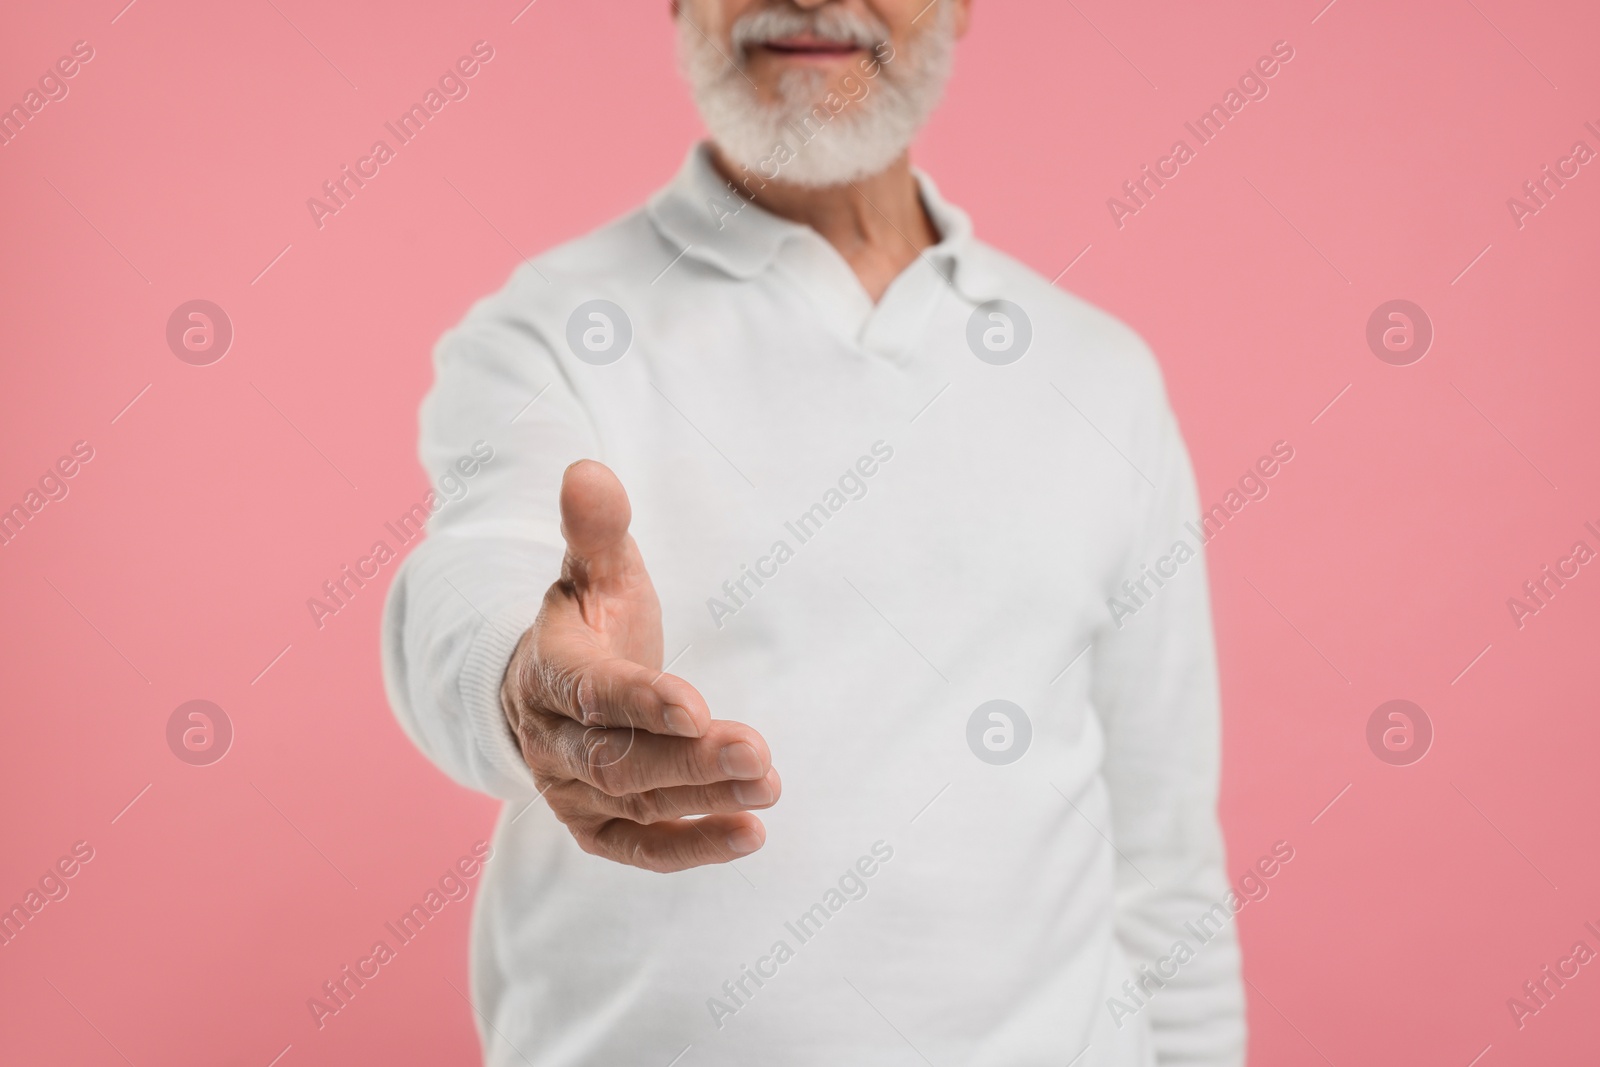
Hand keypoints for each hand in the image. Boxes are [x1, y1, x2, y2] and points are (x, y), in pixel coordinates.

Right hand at [500, 460, 778, 871]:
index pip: (592, 692)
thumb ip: (597, 530)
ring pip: (635, 803)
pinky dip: (691, 846)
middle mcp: (551, 740)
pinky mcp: (594, 827)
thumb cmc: (586, 623)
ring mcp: (570, 790)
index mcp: (549, 671)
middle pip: (619, 758)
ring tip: (770, 785)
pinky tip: (750, 835)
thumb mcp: (593, 572)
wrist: (540, 693)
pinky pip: (639, 848)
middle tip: (760, 752)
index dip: (640, 701)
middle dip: (689, 758)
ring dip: (703, 797)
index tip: (695, 705)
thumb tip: (588, 470)